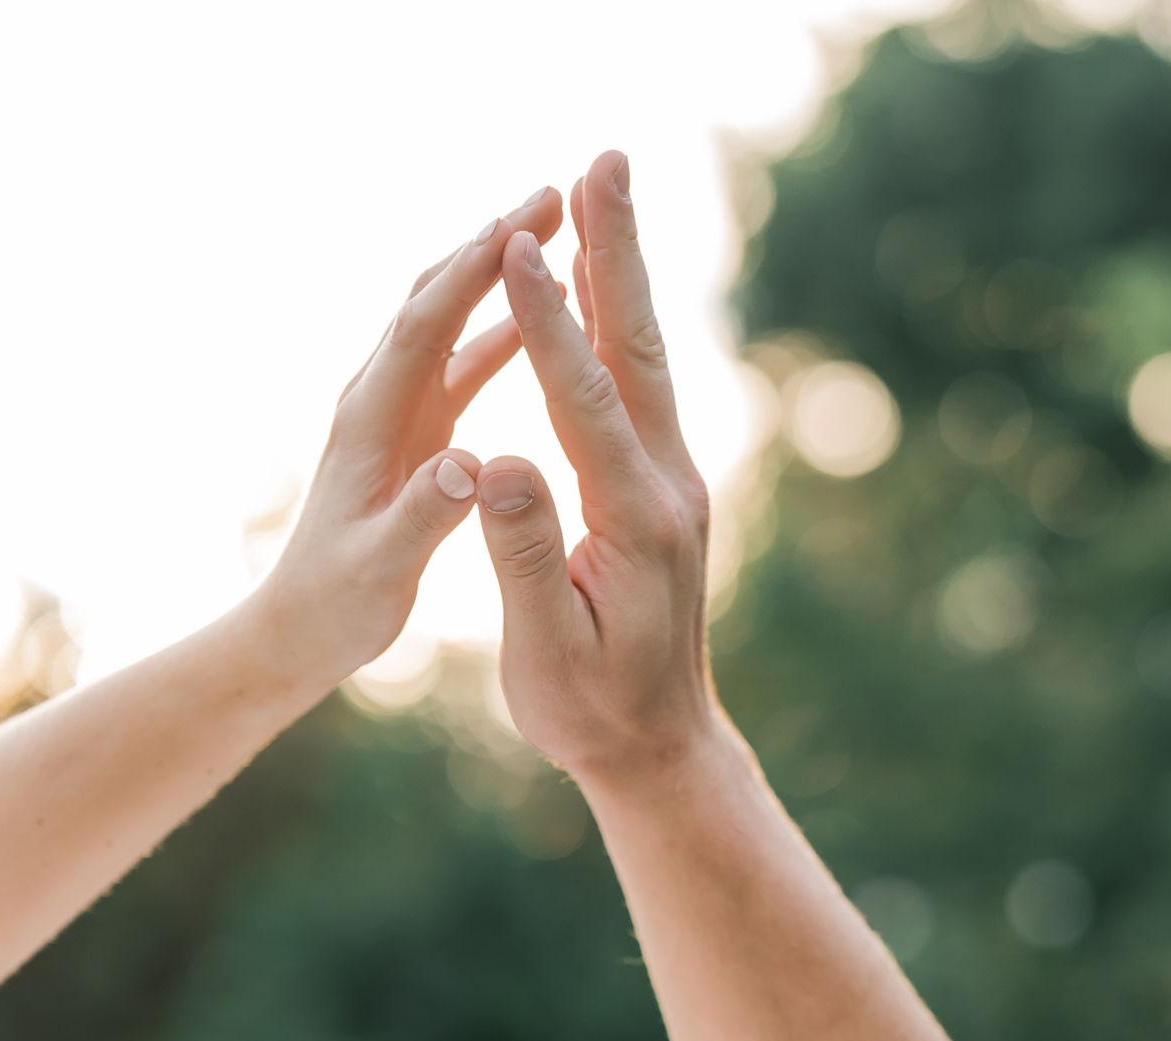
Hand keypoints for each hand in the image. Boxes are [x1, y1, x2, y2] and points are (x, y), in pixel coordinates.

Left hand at [250, 186, 564, 703]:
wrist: (298, 627)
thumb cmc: (336, 606)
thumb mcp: (381, 570)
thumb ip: (424, 516)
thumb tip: (471, 465)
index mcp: (371, 425)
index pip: (422, 328)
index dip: (469, 274)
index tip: (520, 226)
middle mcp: (379, 401)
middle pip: (433, 299)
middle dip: (489, 244)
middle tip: (554, 194)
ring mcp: (397, 411)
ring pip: (448, 318)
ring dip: (497, 271)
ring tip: (555, 225)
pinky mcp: (416, 430)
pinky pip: (461, 361)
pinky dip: (500, 327)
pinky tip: (543, 312)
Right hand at [473, 152, 719, 787]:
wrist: (660, 749)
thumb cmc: (592, 715)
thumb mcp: (546, 654)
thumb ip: (522, 558)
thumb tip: (496, 462)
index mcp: (633, 524)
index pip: (584, 404)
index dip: (547, 323)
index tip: (516, 244)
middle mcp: (667, 490)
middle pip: (638, 351)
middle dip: (614, 252)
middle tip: (603, 160)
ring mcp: (674, 486)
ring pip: (647, 359)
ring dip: (624, 272)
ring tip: (605, 190)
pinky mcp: (666, 493)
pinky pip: (643, 389)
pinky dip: (623, 324)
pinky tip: (607, 289)